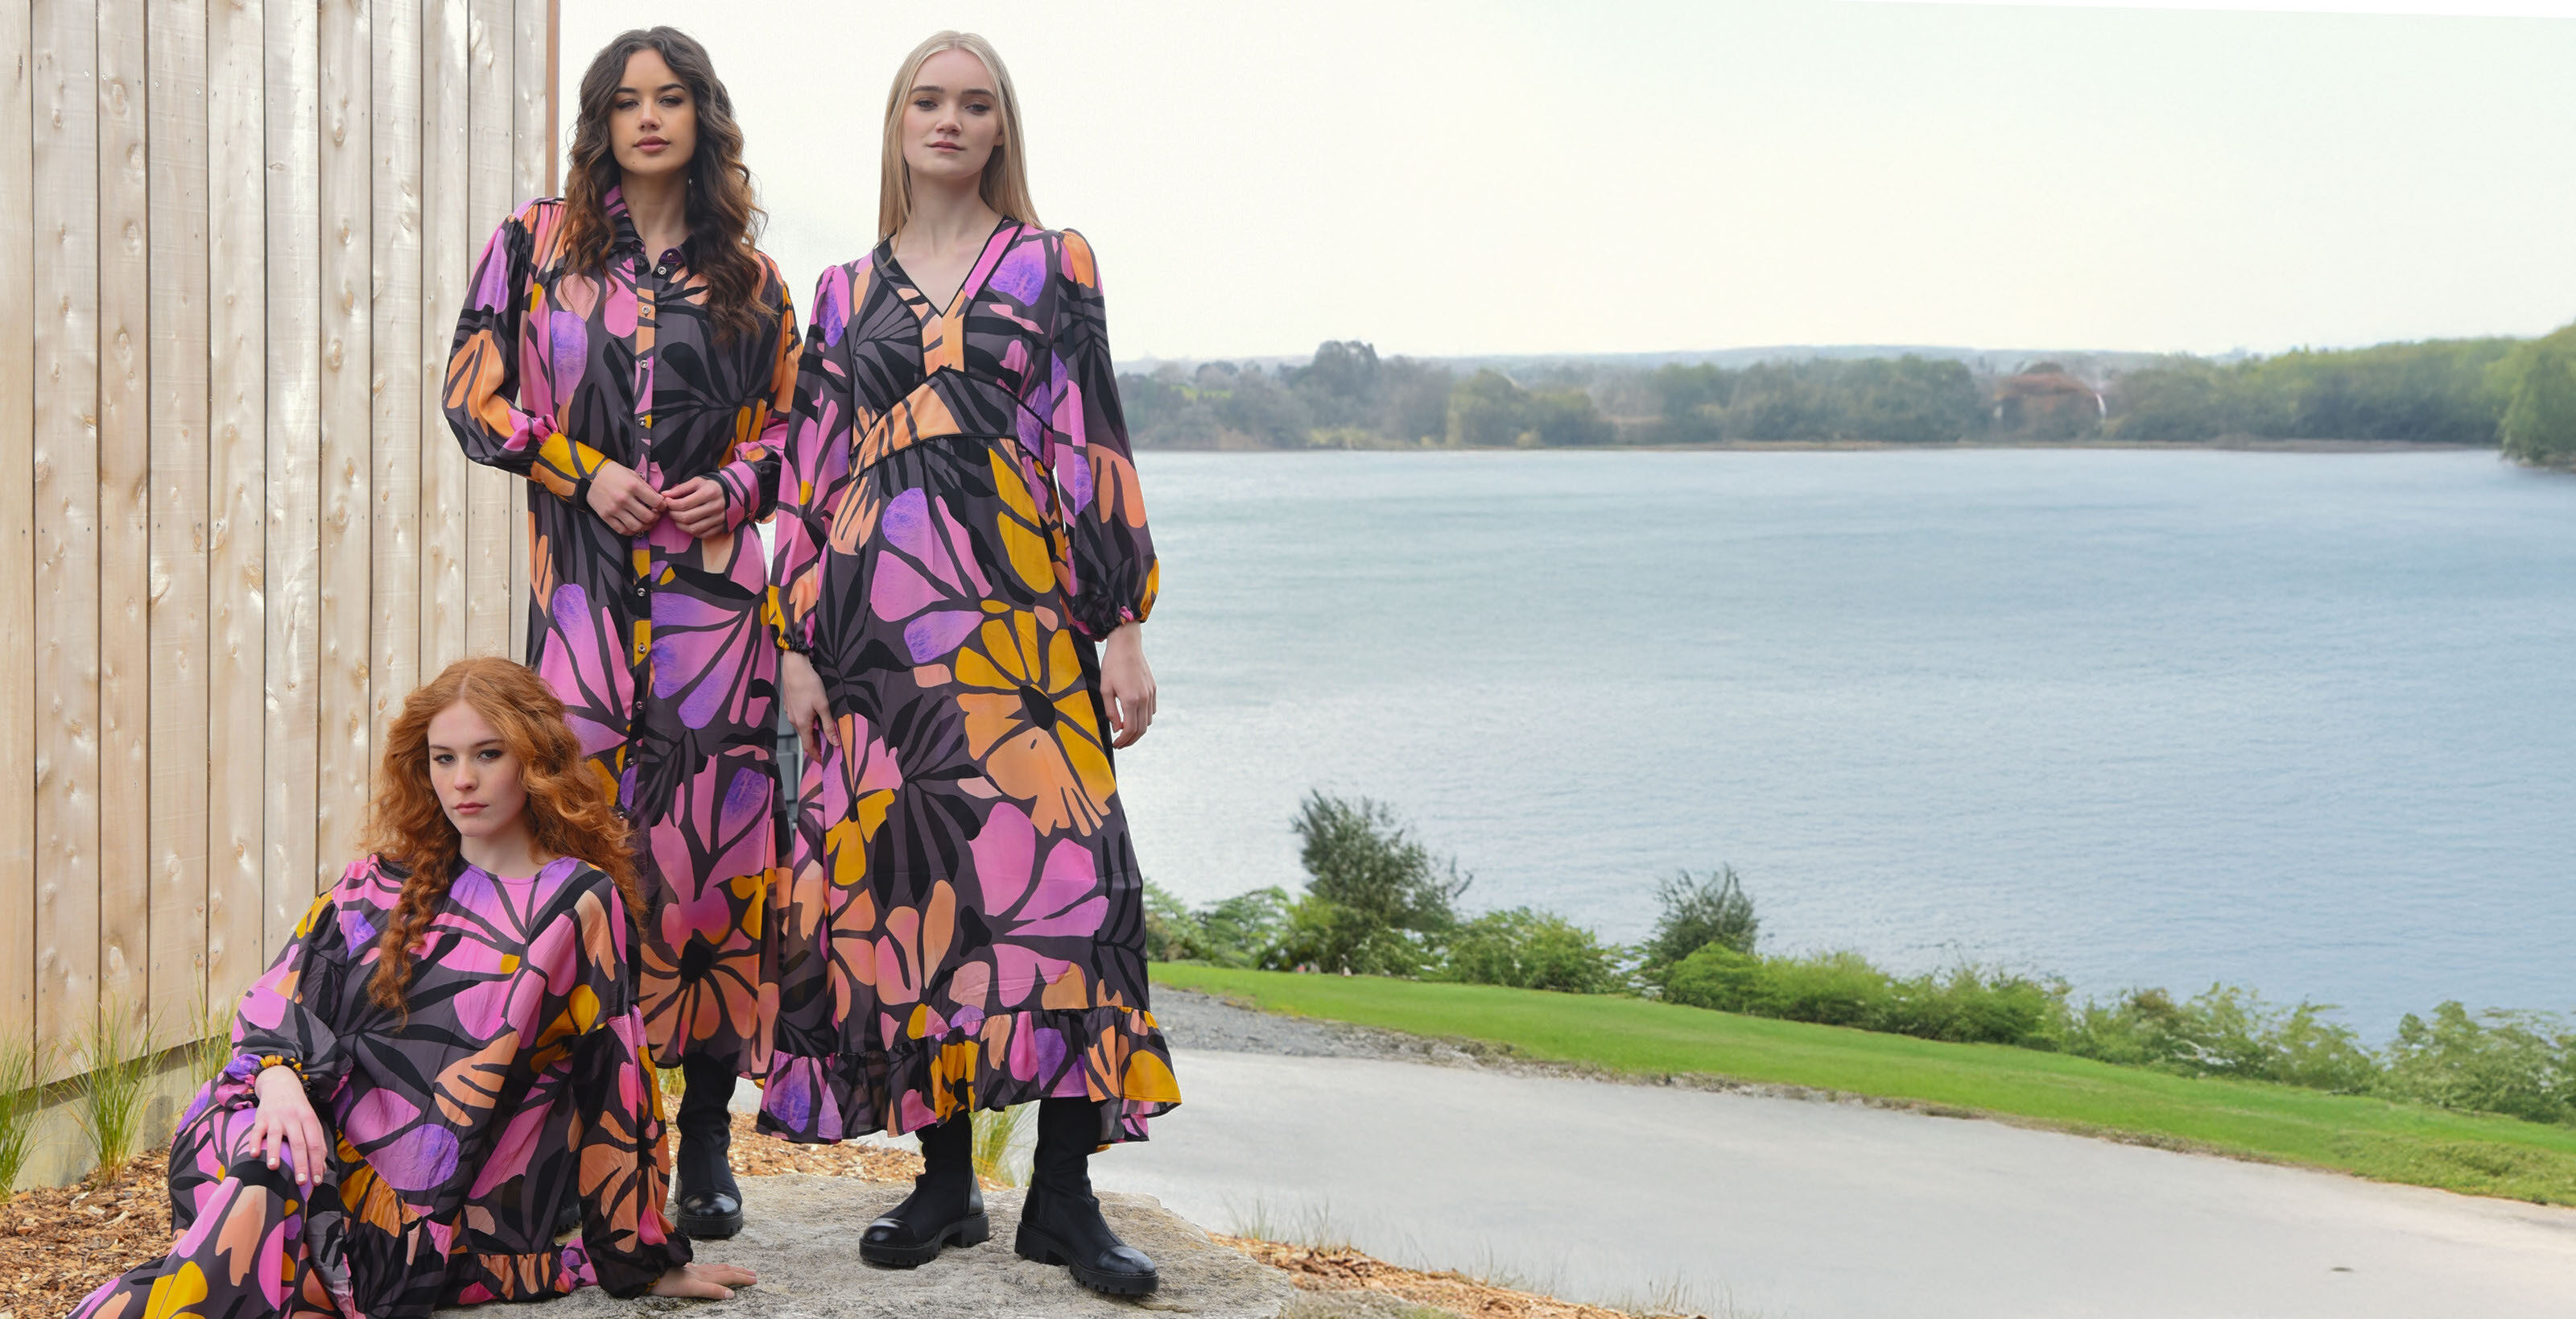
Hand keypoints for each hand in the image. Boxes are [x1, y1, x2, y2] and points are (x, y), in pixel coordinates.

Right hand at [250, 1064, 326, 1186]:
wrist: (281, 1084)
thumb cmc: (299, 1109)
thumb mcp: (311, 1121)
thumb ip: (317, 1143)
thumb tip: (322, 1169)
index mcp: (309, 1119)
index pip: (315, 1144)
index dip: (317, 1163)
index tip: (317, 1181)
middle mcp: (294, 1118)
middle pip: (299, 1143)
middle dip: (300, 1163)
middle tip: (301, 1182)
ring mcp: (276, 1117)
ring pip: (276, 1136)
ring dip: (275, 1152)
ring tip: (274, 1168)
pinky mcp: (261, 1118)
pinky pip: (256, 1131)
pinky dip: (255, 1142)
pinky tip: (254, 1154)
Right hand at [585, 461, 663, 535]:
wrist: (589, 475)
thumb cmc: (614, 473)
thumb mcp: (632, 475)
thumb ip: (646, 488)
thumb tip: (659, 500)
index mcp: (633, 486)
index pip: (656, 502)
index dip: (663, 506)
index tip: (662, 506)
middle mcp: (624, 499)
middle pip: (648, 517)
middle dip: (656, 518)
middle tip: (656, 515)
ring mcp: (614, 509)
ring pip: (636, 526)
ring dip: (646, 527)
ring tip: (647, 523)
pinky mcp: (605, 516)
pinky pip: (622, 530)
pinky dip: (631, 531)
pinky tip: (635, 526)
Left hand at [651, 1262, 758, 1298]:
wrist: (651, 1272)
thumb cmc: (668, 1283)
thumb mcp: (691, 1289)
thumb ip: (711, 1290)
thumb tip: (731, 1294)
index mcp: (705, 1276)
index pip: (728, 1277)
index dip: (742, 1278)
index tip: (755, 1280)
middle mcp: (702, 1271)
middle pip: (726, 1270)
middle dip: (741, 1272)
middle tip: (754, 1274)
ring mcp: (694, 1270)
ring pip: (717, 1268)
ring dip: (731, 1269)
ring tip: (739, 1269)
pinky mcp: (687, 1270)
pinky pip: (708, 1268)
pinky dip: (717, 1268)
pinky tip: (712, 1269)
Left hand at [666, 476, 730, 538]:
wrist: (732, 493)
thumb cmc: (710, 487)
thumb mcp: (697, 482)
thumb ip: (680, 488)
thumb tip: (664, 495)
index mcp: (709, 493)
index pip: (684, 504)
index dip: (671, 505)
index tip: (667, 502)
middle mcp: (716, 507)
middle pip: (687, 517)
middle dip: (674, 515)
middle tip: (671, 511)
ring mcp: (719, 519)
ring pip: (694, 529)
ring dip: (680, 525)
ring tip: (678, 518)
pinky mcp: (721, 527)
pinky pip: (703, 535)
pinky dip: (692, 532)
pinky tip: (689, 524)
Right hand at [779, 650, 835, 761]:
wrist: (794, 667)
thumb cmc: (809, 684)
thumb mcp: (823, 706)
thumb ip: (828, 725)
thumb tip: (834, 742)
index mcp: (802, 723)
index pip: (808, 747)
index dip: (816, 756)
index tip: (824, 761)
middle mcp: (794, 720)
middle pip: (806, 738)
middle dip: (817, 745)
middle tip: (829, 747)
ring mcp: (790, 713)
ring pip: (803, 728)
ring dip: (813, 733)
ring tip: (826, 732)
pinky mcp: (790, 705)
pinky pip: (800, 719)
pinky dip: (809, 723)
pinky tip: (817, 717)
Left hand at [1099, 622, 1155, 748]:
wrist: (1126, 645)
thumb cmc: (1112, 666)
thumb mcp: (1105, 689)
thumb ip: (1111, 711)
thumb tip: (1117, 729)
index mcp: (1130, 700)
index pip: (1130, 729)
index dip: (1123, 741)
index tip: (1116, 745)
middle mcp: (1144, 699)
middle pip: (1142, 729)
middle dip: (1131, 740)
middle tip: (1121, 744)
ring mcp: (1150, 694)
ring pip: (1148, 721)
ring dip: (1138, 730)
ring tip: (1126, 731)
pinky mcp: (1153, 689)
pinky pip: (1152, 710)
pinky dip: (1144, 718)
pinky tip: (1134, 717)